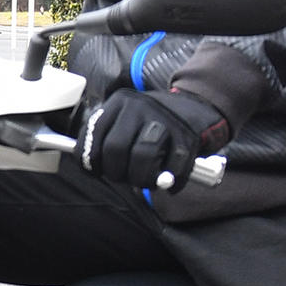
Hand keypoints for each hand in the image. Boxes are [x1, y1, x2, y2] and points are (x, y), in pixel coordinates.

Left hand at [79, 87, 232, 192]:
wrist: (195, 107)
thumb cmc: (152, 123)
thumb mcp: (125, 119)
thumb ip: (106, 138)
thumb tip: (89, 166)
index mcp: (119, 102)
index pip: (93, 134)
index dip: (90, 160)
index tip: (97, 171)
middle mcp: (139, 107)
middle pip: (116, 148)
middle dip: (117, 173)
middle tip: (125, 177)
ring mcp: (164, 119)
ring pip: (143, 157)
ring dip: (142, 179)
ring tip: (146, 181)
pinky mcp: (187, 136)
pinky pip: (173, 167)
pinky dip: (170, 182)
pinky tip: (168, 182)